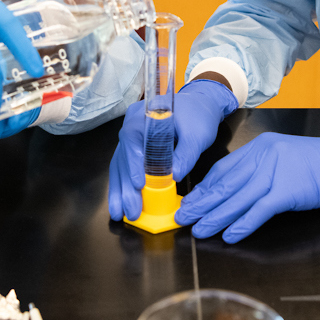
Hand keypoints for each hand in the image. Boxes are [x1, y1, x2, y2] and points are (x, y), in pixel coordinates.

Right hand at [108, 79, 237, 220]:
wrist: (200, 106)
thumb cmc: (198, 115)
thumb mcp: (197, 134)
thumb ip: (186, 154)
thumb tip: (174, 176)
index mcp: (143, 115)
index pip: (132, 139)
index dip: (133, 163)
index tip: (138, 183)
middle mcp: (131, 126)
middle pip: (123, 157)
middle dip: (125, 186)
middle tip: (132, 209)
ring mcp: (131, 138)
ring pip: (120, 166)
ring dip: (119, 191)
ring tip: (119, 213)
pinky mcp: (136, 149)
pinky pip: (125, 168)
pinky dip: (123, 186)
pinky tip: (121, 203)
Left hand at [175, 134, 319, 242]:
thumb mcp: (289, 160)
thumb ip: (263, 171)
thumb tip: (236, 194)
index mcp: (262, 146)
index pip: (224, 168)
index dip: (205, 187)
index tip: (190, 201)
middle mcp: (265, 154)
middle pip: (225, 182)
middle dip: (201, 202)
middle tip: (183, 217)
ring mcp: (277, 170)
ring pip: (237, 197)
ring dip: (216, 216)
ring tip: (199, 230)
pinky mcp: (290, 190)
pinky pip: (259, 210)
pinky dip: (242, 224)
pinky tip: (229, 235)